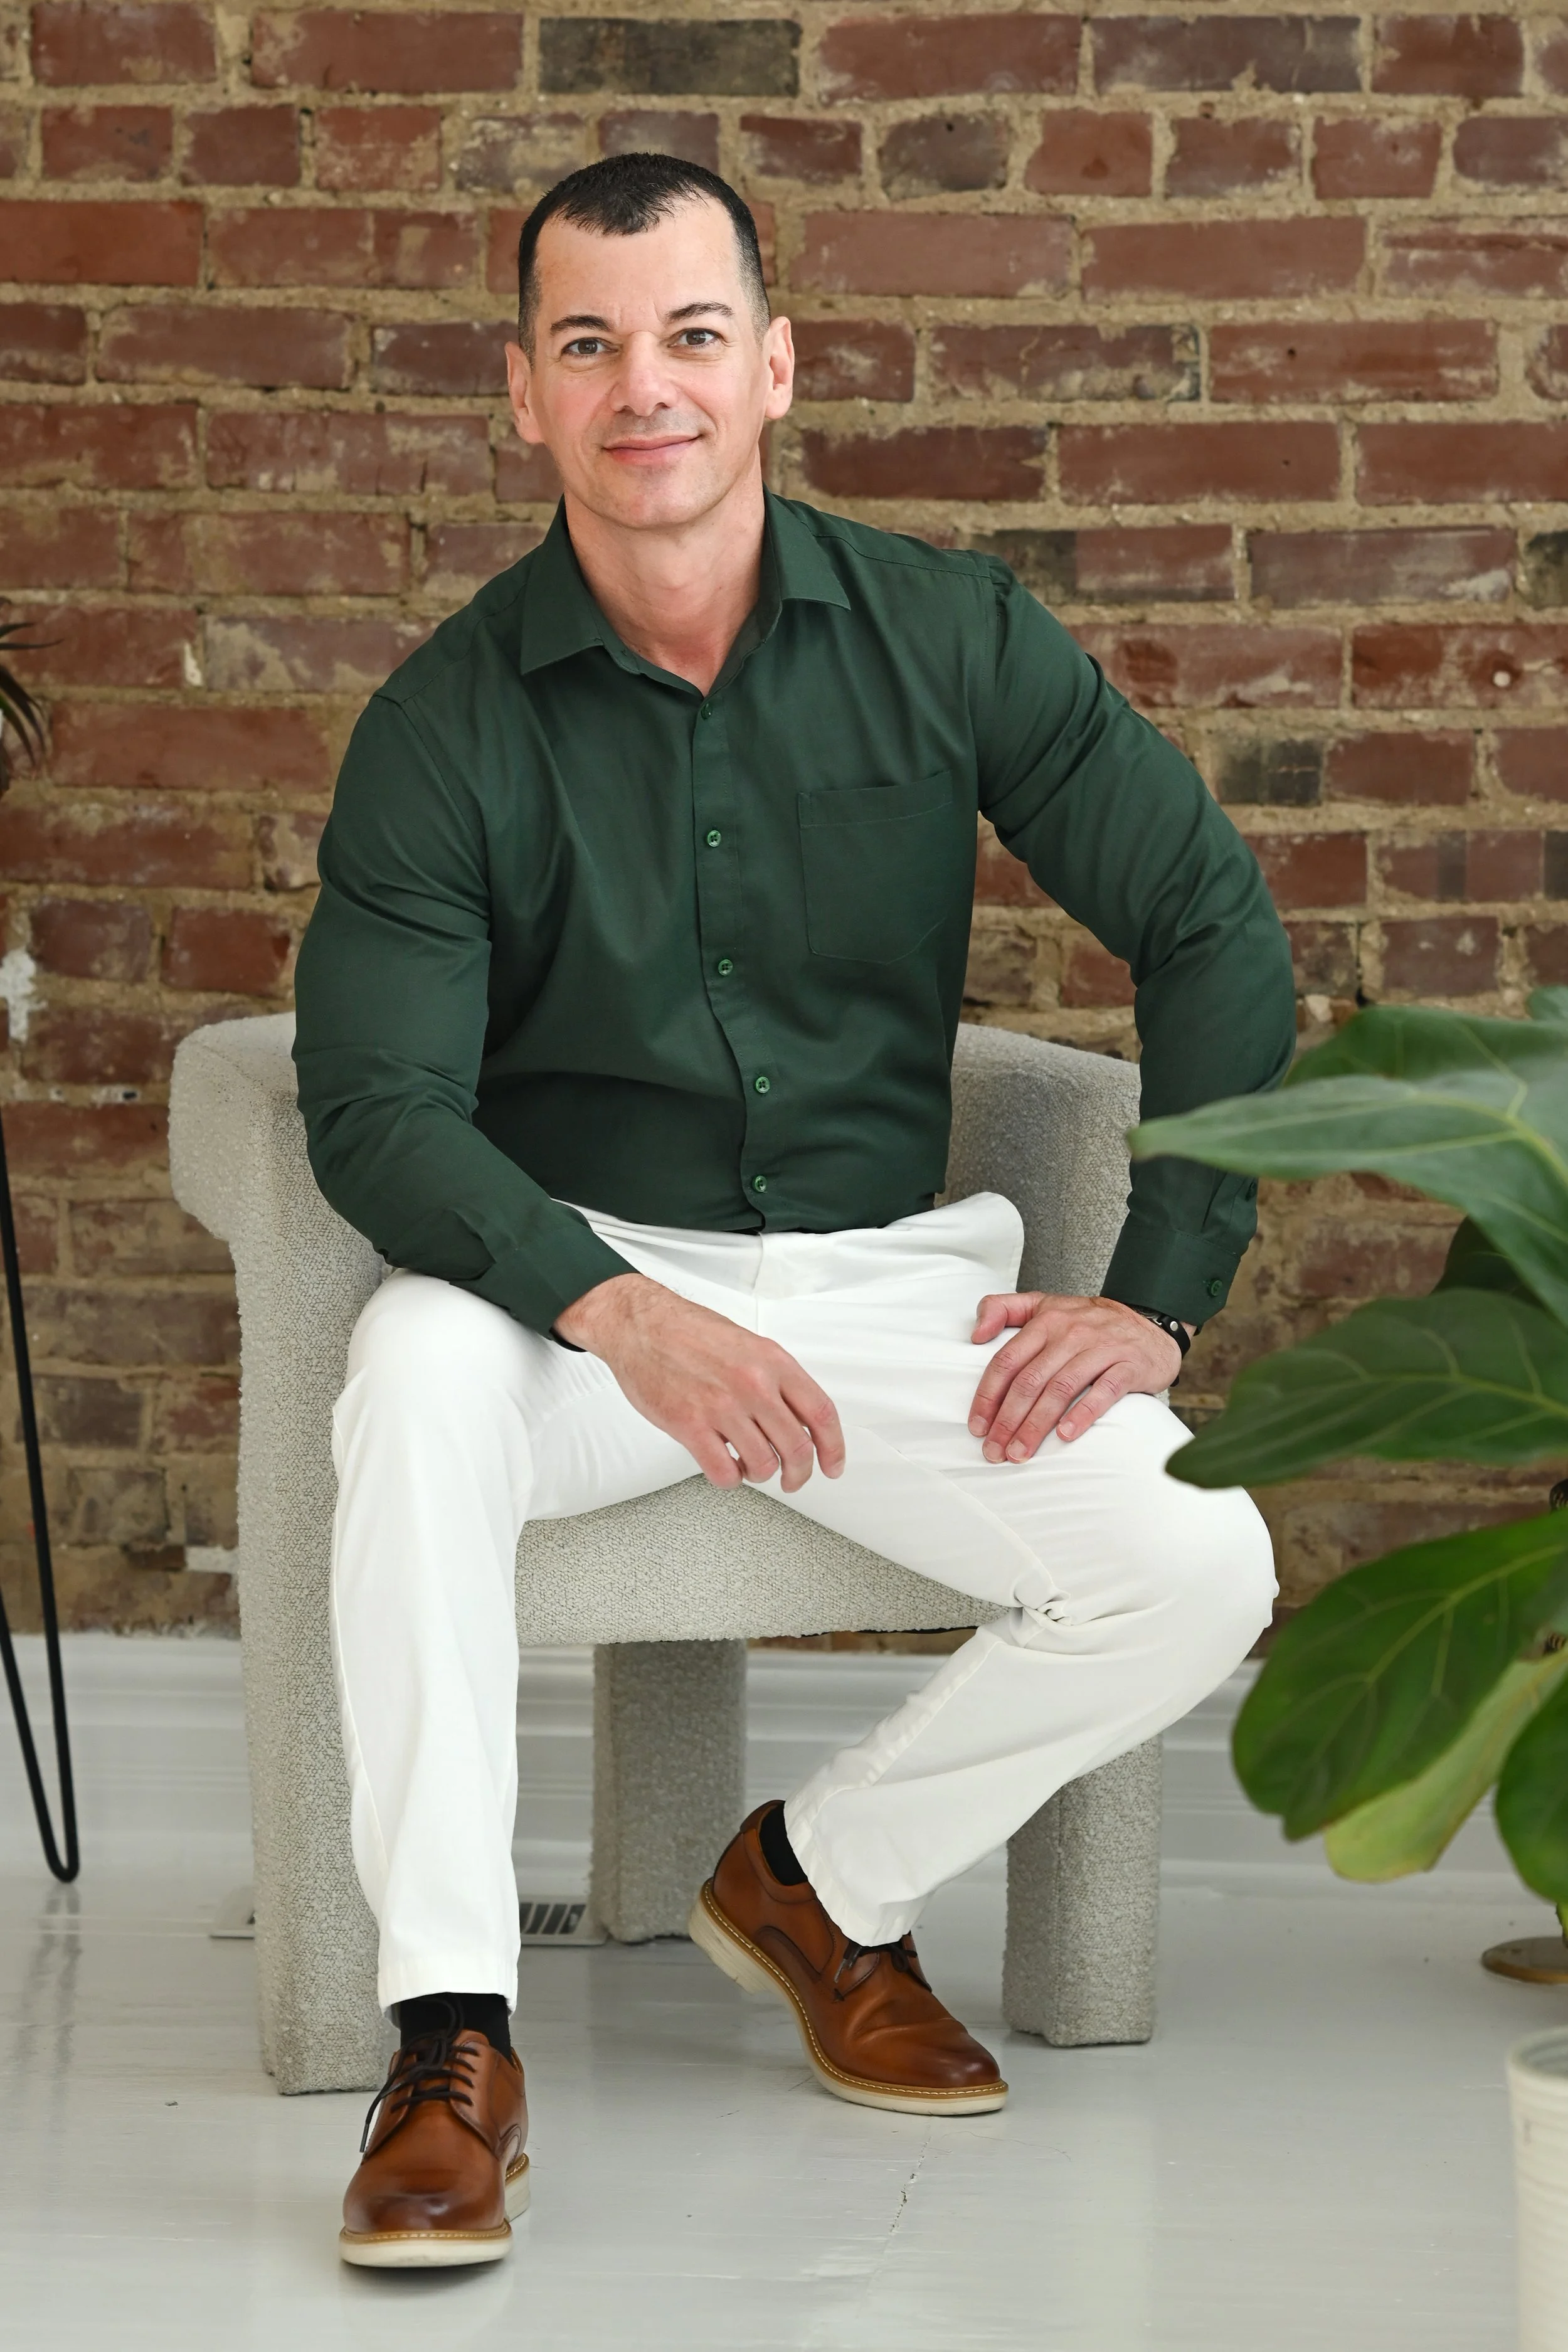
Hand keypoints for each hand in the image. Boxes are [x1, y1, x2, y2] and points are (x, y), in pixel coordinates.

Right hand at [555, 1272, 844, 1492]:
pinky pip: (724, 1473)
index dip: (833, 1448)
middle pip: (797, 1448)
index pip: (821, 1413)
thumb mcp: (749, 1344)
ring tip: (749, 1465)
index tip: (832, 1466)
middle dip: (799, 1473)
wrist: (641, 1325)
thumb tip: (800, 1418)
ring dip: (760, 1474)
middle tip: (793, 1479)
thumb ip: (777, 1379)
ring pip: (763, 1465)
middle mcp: (753, 1384)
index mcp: (773, 1361)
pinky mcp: (690, 1426)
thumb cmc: (690, 1331)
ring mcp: (722, 1407)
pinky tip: (725, 1466)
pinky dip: (730, 1479)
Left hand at [967, 1292, 1188, 1460]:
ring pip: (1060, 1389)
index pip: (1007, 1361)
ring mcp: (1101, 1348)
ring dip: (1036, 1425)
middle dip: (1008, 1420)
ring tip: (1020, 1452)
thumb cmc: (1089, 1323)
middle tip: (995, 1451)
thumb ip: (1003, 1309)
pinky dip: (1083, 1413)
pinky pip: (1104, 1391)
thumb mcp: (1044, 1304)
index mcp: (1045, 1320)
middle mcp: (1071, 1332)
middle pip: (1029, 1381)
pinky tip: (1066, 1435)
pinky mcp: (1129, 1365)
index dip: (988, 1396)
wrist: (1150, 1325)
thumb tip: (974, 1334)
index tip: (978, 1426)